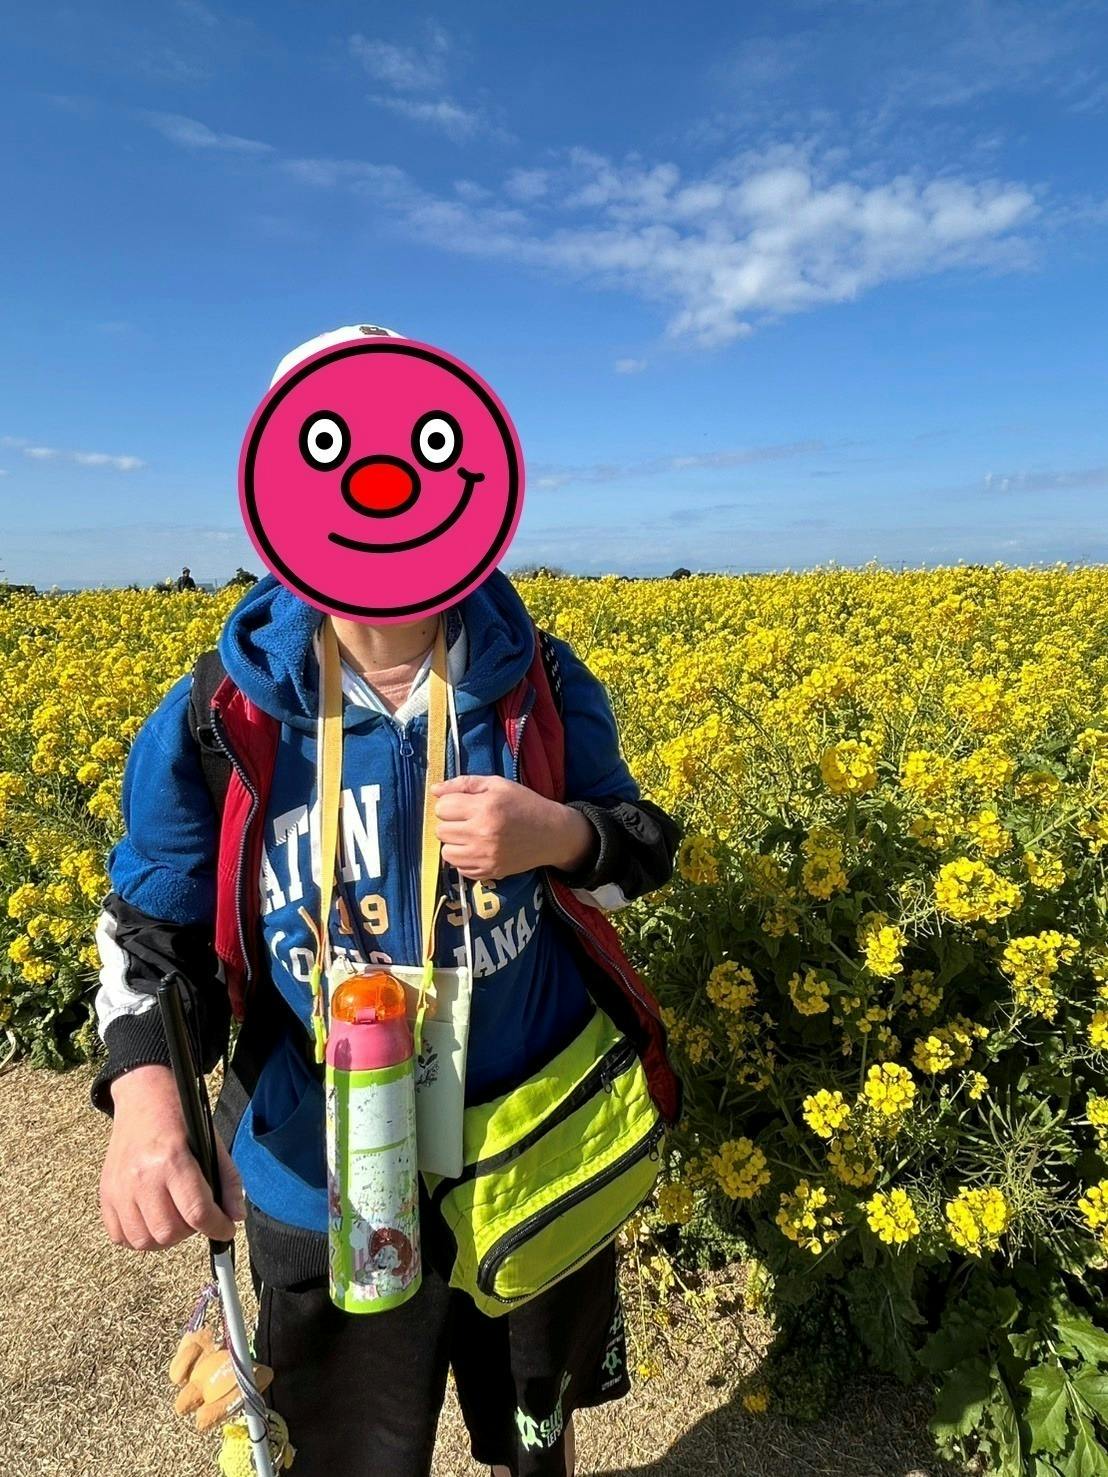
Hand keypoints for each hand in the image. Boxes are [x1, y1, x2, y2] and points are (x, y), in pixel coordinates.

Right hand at [100, 1064, 244, 1250]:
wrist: (143, 1097)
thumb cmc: (180, 1119)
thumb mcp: (211, 1142)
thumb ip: (227, 1180)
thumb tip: (235, 1217)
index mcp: (173, 1160)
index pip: (197, 1212)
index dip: (218, 1228)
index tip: (225, 1230)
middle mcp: (143, 1177)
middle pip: (169, 1232)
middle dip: (191, 1232)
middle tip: (198, 1218)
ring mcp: (120, 1188)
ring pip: (144, 1240)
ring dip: (166, 1238)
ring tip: (176, 1220)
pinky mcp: (106, 1194)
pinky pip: (120, 1236)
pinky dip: (139, 1237)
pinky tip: (153, 1222)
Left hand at [431, 775, 596, 880]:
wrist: (551, 833)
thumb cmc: (524, 803)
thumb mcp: (497, 784)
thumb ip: (464, 784)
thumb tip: (434, 790)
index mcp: (485, 807)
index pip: (442, 808)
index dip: (449, 804)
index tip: (462, 804)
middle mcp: (482, 833)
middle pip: (441, 830)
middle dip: (450, 823)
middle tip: (467, 820)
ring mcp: (485, 856)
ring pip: (446, 852)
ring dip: (454, 843)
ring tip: (470, 835)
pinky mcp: (489, 872)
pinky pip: (459, 868)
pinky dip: (464, 859)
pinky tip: (478, 849)